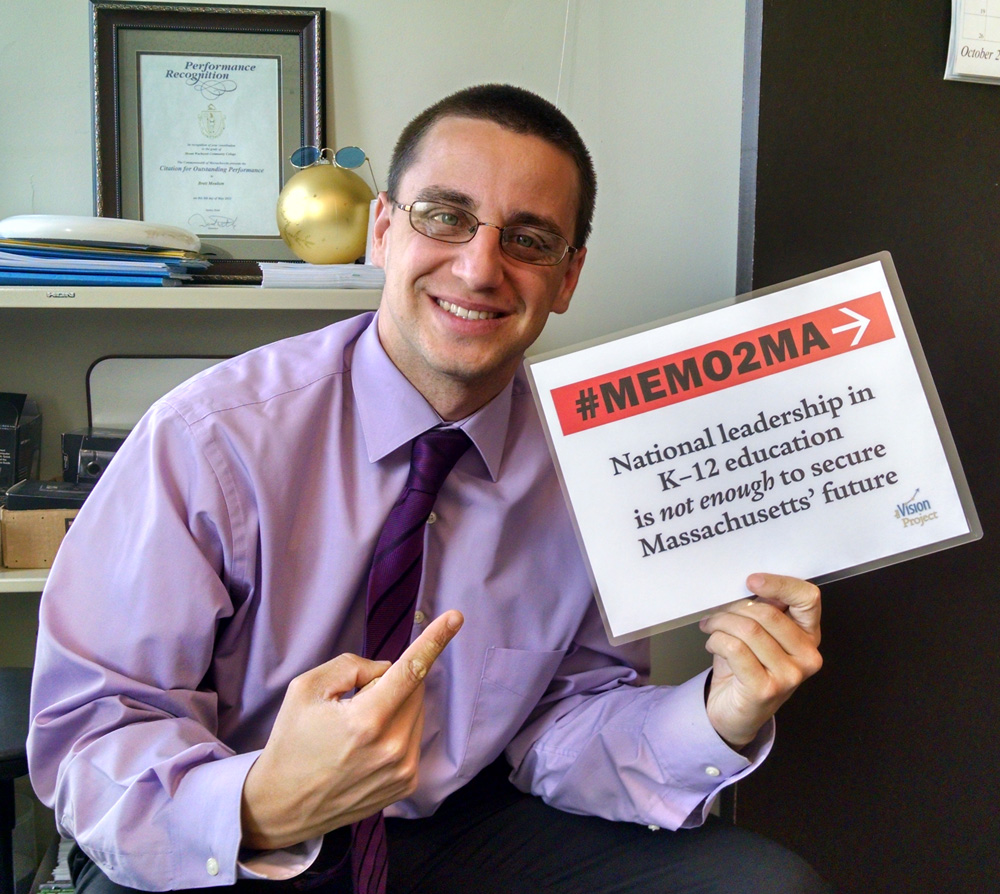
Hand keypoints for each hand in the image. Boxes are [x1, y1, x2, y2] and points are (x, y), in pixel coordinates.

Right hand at [240, 610, 462, 849]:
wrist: (283, 806)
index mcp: (366, 721)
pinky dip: (396, 730)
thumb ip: (352, 666)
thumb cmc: (291, 742)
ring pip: (416, 711)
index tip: (455, 617)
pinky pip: (413, 737)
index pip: (411, 670)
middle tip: (355, 701)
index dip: (434, 640)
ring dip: (395, 707)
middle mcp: (392, 748)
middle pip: (414, 689)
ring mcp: (403, 770)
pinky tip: (366, 748)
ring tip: (356, 730)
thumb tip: (388, 669)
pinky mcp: (407, 784)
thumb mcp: (307, 688)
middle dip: (391, 683)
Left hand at [699, 573, 821, 748]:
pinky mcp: (766, 689)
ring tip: (711, 628)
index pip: (808, 598)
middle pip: (768, 613)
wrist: (734, 713)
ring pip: (748, 629)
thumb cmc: (745, 669)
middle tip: (717, 615)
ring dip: (720, 623)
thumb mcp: (757, 636)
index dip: (779, 584)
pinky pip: (734, 648)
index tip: (751, 581)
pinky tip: (712, 644)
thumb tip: (747, 586)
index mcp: (808, 636)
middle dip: (733, 609)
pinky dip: (716, 640)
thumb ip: (760, 612)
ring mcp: (789, 675)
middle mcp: (806, 656)